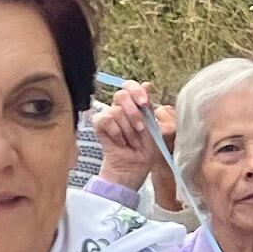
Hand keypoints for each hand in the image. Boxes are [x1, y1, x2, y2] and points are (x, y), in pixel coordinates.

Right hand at [95, 80, 164, 196]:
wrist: (134, 167)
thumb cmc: (146, 149)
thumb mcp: (153, 127)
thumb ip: (148, 107)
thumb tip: (147, 84)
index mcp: (134, 105)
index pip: (130, 86)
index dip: (136, 91)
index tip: (145, 103)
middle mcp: (120, 108)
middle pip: (121, 95)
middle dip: (133, 113)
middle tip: (140, 128)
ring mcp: (109, 116)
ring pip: (116, 111)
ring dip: (128, 130)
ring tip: (132, 142)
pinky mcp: (99, 126)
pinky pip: (105, 120)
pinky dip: (116, 133)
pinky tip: (120, 142)